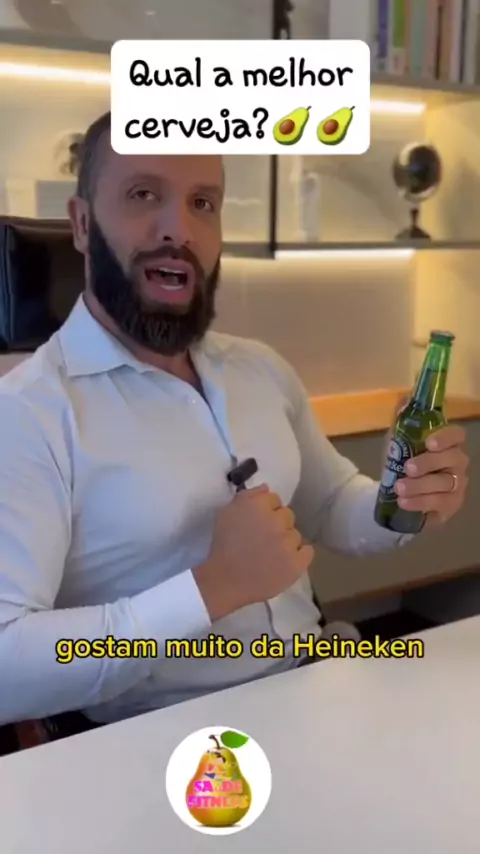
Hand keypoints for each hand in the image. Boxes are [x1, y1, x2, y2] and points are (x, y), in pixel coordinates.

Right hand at [194, 484, 314, 620]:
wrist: (225, 580)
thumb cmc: (222, 545)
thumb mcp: (226, 512)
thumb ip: (248, 496)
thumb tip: (267, 488)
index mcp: (259, 506)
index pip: (273, 499)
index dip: (265, 510)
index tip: (256, 522)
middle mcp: (277, 520)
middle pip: (287, 515)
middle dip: (277, 524)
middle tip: (263, 538)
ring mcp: (289, 542)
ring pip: (295, 535)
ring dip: (286, 541)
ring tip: (271, 554)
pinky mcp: (297, 563)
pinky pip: (307, 552)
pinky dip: (299, 555)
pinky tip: (286, 560)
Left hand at [394, 424, 467, 527]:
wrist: (396, 489)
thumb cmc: (403, 459)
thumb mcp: (398, 439)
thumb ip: (401, 420)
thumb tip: (404, 399)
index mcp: (447, 442)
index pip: (457, 435)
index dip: (445, 438)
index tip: (428, 443)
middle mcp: (457, 462)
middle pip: (453, 459)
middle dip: (429, 463)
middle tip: (407, 468)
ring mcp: (457, 484)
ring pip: (444, 483)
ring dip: (420, 486)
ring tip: (399, 488)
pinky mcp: (451, 504)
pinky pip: (439, 503)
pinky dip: (420, 502)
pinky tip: (403, 502)